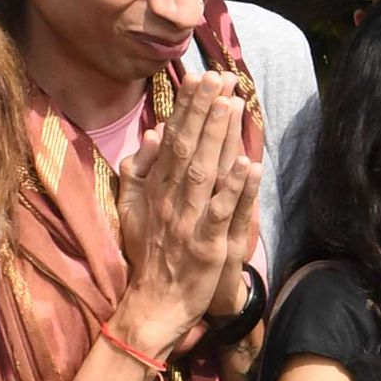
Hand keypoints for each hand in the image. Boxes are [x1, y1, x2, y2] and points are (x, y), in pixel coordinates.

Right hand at [111, 75, 260, 356]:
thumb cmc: (148, 252)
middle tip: (220, 78)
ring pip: (205, 173)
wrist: (153, 302)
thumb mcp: (132, 207)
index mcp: (156, 188)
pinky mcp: (207, 246)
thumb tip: (154, 133)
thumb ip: (139, 170)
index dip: (188, 108)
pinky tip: (248, 165)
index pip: (174, 139)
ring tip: (232, 105)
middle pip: (189, 148)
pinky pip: (221, 213)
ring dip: (218, 138)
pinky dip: (234, 189)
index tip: (201, 77)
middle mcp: (170, 199)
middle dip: (204, 111)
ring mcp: (188, 221)